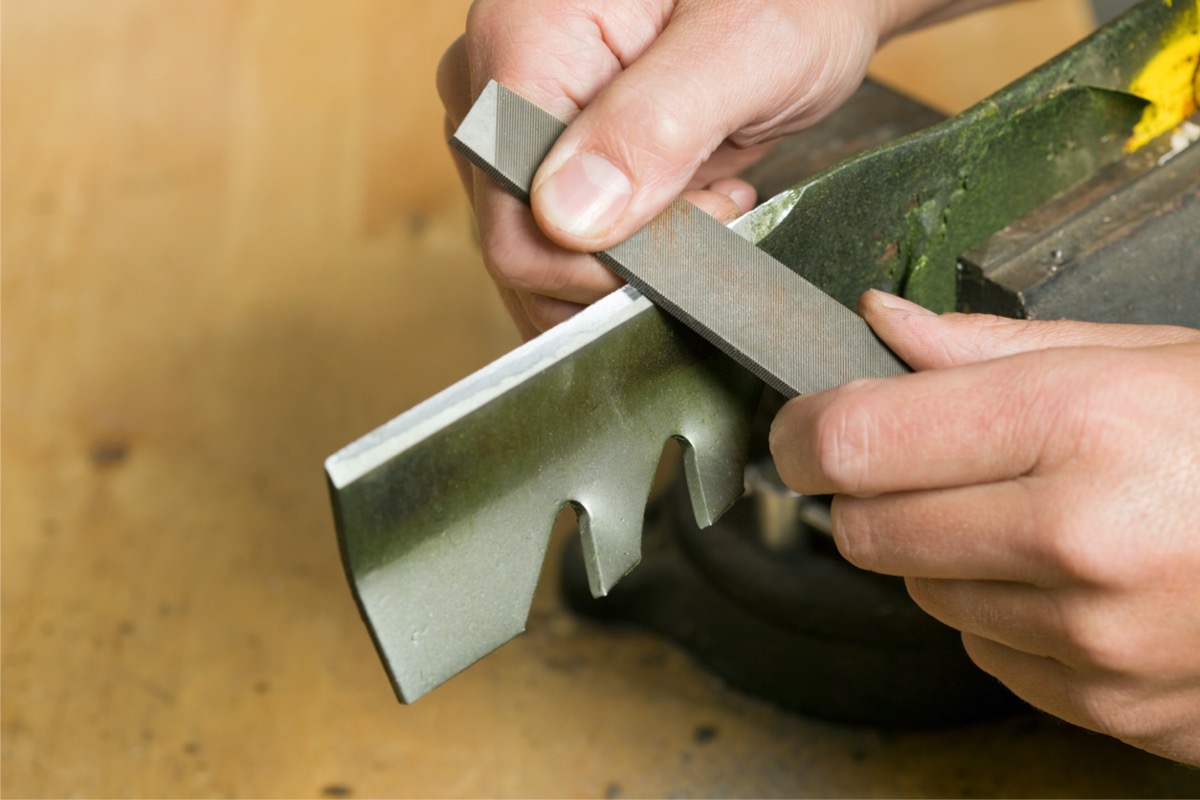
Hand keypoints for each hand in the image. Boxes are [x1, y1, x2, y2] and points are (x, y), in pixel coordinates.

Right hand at [437, 0, 976, 336]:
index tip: (704, 213)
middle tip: (718, 201)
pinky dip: (627, 252)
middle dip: (627, 260)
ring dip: (631, 262)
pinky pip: (562, 244)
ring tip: (707, 196)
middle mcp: (497, 90)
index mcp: (522, 45)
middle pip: (523, 249)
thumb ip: (657, 126)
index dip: (611, 258)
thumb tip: (566, 219)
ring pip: (539, 259)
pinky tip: (686, 201)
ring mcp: (516, 127)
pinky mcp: (547, 154)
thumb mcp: (752, 42)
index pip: (518, 224)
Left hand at [770, 290, 1199, 763]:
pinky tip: (1071, 577)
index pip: (853, 441)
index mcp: (1078, 427)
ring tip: (1032, 514)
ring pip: (923, 595)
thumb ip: (989, 348)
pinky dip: (1000, 615)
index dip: (801, 430)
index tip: (799, 425)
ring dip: (942, 553)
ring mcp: (1092, 641)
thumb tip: (881, 324)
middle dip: (870, 493)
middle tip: (921, 461)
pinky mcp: (1109, 706)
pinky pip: (988, 656)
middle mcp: (1077, 543)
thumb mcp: (1141, 354)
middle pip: (867, 530)